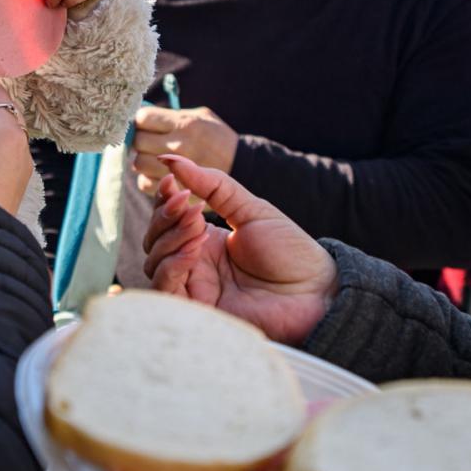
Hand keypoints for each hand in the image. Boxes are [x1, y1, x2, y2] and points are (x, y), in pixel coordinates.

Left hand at [131, 105, 238, 193]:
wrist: (241, 166)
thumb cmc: (217, 137)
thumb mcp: (201, 116)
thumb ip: (172, 115)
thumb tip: (141, 115)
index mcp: (185, 124)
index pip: (143, 118)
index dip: (141, 121)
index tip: (145, 124)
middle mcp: (179, 145)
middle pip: (138, 141)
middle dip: (140, 140)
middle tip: (149, 141)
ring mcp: (176, 169)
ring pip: (139, 163)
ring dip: (142, 160)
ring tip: (154, 158)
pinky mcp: (176, 188)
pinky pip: (145, 183)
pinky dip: (148, 178)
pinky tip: (160, 173)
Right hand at [144, 155, 335, 345]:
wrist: (316, 293)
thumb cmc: (291, 253)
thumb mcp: (251, 210)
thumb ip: (213, 185)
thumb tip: (172, 159)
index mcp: (206, 240)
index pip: (167, 218)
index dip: (163, 199)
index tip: (170, 180)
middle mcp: (195, 263)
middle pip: (155, 239)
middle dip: (165, 217)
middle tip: (187, 204)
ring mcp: (194, 287)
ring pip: (154, 262)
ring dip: (170, 238)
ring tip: (197, 224)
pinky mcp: (198, 310)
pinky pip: (166, 288)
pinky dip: (172, 265)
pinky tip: (192, 250)